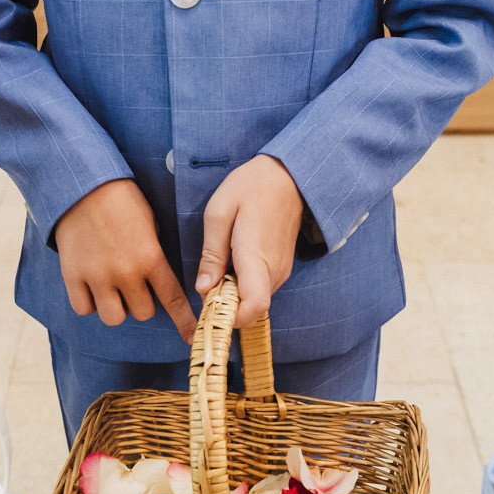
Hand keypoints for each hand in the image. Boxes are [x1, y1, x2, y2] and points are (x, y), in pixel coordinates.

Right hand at [55, 179, 197, 338]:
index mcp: (150, 257)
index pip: (172, 299)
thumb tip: (157, 282)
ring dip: (117, 308)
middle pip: (143, 313)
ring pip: (114, 318)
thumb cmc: (121, 200)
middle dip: (142, 303)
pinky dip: (90, 303)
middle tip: (135, 287)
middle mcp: (125, 272)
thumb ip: (154, 255)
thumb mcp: (150, 224)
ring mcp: (97, 276)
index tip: (192, 337)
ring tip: (113, 291)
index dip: (184, 321)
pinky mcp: (73, 276)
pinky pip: (85, 309)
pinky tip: (92, 287)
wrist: (82, 185)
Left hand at [195, 154, 305, 327]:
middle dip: (225, 306)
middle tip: (207, 281)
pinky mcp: (282, 268)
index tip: (209, 307)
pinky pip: (260, 288)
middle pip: (249, 309)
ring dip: (233, 294)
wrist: (289, 175)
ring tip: (220, 265)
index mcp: (256, 257)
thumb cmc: (251, 186)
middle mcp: (273, 271)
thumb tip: (203, 288)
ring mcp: (281, 271)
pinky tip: (233, 261)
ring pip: (254, 300)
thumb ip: (211, 253)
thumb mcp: (220, 212)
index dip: (230, 317)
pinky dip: (243, 285)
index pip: (253, 307)